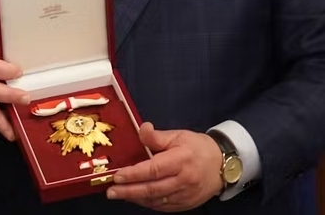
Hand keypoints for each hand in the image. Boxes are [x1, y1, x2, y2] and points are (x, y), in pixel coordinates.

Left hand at [107, 122, 222, 210]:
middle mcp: (184, 180)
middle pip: (153, 188)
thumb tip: (142, 129)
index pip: (153, 170)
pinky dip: (149, 204)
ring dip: (136, 198)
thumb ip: (157, 136)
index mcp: (181, 160)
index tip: (117, 176)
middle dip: (129, 191)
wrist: (223, 164)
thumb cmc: (198, 147)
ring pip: (157, 200)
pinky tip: (136, 198)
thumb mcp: (178, 136)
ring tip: (120, 194)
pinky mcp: (187, 203)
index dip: (133, 174)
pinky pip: (164, 207)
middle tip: (111, 191)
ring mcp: (186, 194)